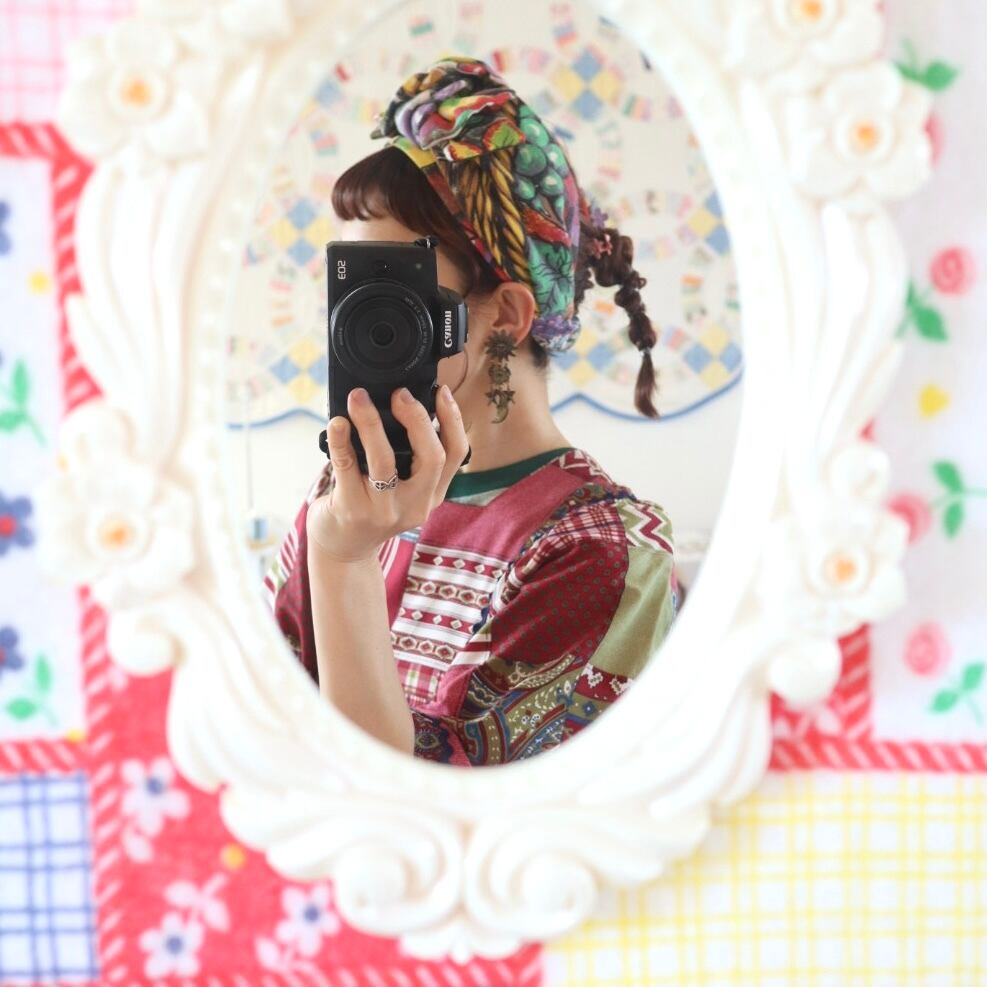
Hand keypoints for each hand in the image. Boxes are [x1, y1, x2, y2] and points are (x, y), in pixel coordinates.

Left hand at [306, 385, 468, 562]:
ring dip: (372, 424)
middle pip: (431, 458)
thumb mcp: (404, 490)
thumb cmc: (372, 507)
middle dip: (418, 419)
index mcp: (432, 495)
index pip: (456, 454)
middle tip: (400, 394)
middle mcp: (414, 504)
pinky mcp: (351, 510)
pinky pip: (346, 467)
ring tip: (359, 398)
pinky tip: (337, 422)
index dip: (453, 420)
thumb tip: (409, 404)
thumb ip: (412, 459)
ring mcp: (383, 510)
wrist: (343, 550)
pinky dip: (341, 440)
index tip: (441, 391)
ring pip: (385, 462)